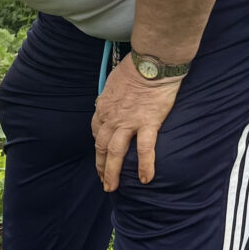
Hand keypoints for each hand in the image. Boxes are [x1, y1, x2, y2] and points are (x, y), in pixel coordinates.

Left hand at [91, 54, 182, 191]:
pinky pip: (145, 149)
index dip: (99, 146)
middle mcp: (112, 117)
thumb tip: (113, 100)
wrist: (151, 63)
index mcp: (104, 107)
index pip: (97, 131)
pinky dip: (144, 166)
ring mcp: (128, 122)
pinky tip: (145, 179)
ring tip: (112, 187)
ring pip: (116, 152)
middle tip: (104, 181)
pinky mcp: (147, 123)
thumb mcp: (114, 81)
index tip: (102, 155)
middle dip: (101, 166)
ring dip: (112, 172)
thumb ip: (112, 95)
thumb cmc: (135, 68)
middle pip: (102, 146)